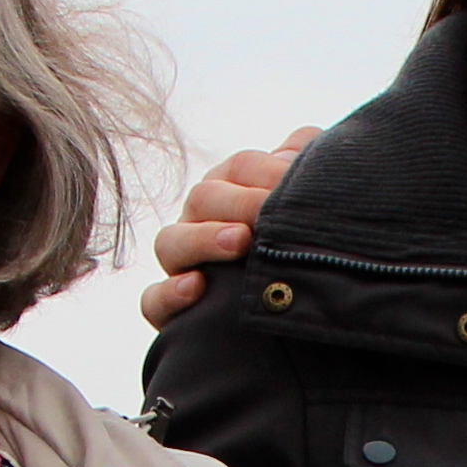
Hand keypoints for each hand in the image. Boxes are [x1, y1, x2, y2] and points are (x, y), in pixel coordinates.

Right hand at [136, 129, 315, 322]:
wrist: (302, 324)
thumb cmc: (309, 255)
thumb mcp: (312, 210)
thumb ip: (305, 169)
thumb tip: (308, 143)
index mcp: (233, 194)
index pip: (240, 169)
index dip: (266, 171)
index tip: (293, 183)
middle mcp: (202, 224)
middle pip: (203, 198)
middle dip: (238, 202)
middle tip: (267, 212)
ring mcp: (183, 266)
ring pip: (170, 242)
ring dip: (203, 238)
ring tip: (238, 242)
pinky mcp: (174, 313)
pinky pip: (154, 300)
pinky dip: (169, 293)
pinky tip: (195, 287)